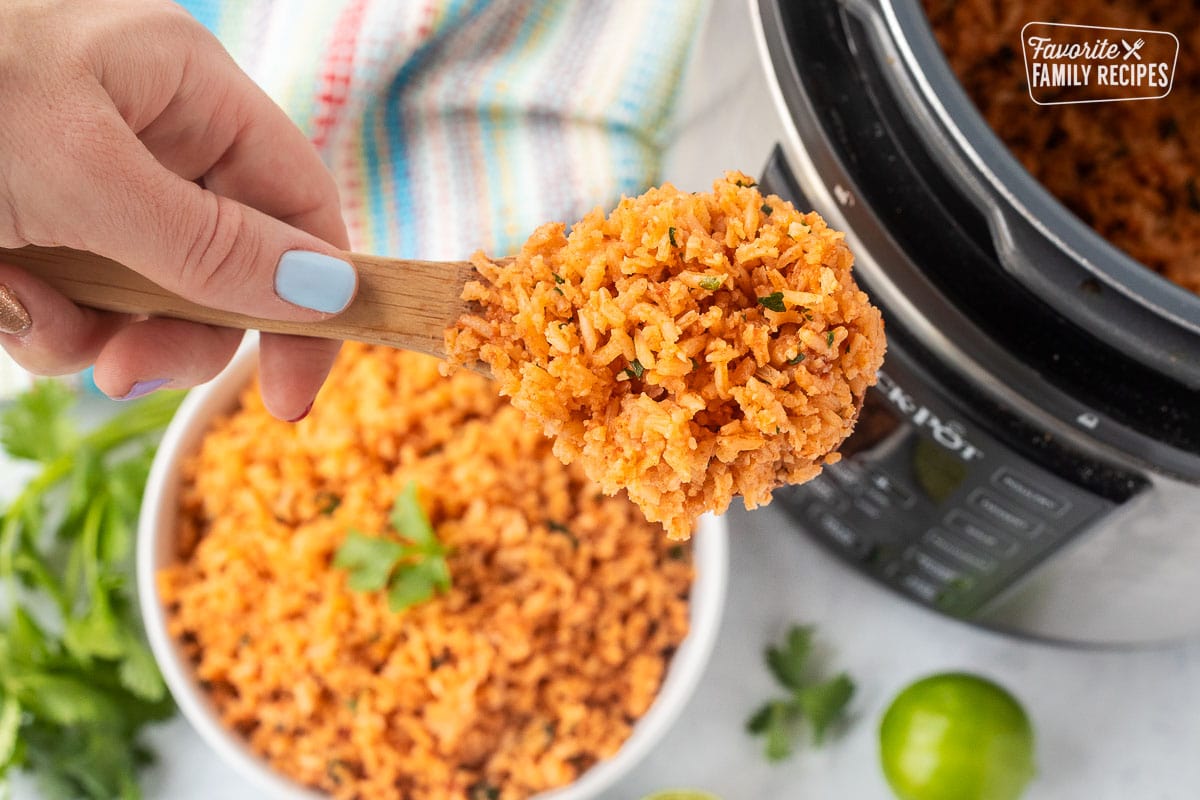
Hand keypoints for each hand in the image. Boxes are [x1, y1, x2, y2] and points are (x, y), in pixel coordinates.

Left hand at [0, 0, 356, 419]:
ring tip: (23, 311)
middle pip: (224, 264)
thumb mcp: (82, 173)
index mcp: (184, 88)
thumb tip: (328, 293)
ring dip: (92, 329)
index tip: (291, 395)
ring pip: (144, 295)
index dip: (314, 300)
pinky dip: (36, 316)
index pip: (297, 204)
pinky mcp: (32, 220)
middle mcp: (148, 132)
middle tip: (127, 373)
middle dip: (177, 329)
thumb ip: (212, 242)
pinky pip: (72, 296)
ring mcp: (86, 178)